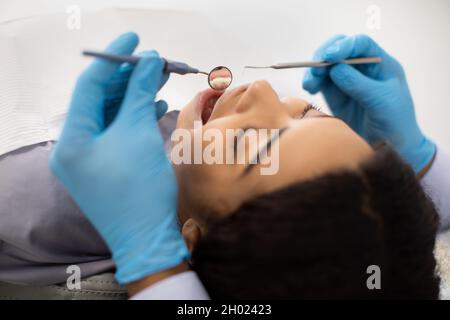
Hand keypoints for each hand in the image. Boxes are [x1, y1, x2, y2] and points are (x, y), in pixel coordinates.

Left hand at [49, 32, 188, 283]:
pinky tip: (155, 106)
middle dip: (128, 78)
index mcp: (71, 140)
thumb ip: (139, 92)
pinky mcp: (106, 167)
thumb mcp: (138, 133)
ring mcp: (89, 159)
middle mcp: (74, 148)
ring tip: (160, 78)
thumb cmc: (140, 189)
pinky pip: (118, 134)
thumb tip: (149, 60)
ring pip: (112, 116)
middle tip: (154, 61)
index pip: (88, 85)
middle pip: (100, 99)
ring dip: (135, 96)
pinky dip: (136, 118)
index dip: (114, 58)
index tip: (134, 38)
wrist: (148, 239)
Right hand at [303, 34, 435, 172]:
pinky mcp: (336, 95)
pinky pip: (321, 82)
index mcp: (381, 64)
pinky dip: (313, 82)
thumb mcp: (381, 101)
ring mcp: (348, 82)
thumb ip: (358, 84)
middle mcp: (363, 69)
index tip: (329, 56)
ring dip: (315, 71)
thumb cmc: (396, 123)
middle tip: (315, 70)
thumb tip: (336, 68)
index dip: (344, 46)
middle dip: (324, 56)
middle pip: (339, 50)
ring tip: (309, 84)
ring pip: (326, 66)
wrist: (392, 148)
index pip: (361, 45)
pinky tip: (310, 88)